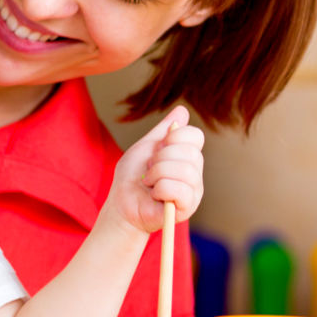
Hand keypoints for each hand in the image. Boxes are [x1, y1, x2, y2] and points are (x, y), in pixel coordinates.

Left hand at [105, 105, 203, 232]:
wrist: (121, 204)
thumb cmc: (132, 177)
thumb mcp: (144, 147)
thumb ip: (163, 130)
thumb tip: (182, 109)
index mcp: (187, 155)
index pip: (195, 136)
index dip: (173, 138)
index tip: (156, 149)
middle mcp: (195, 172)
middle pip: (189, 152)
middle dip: (159, 158)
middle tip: (148, 170)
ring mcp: (194, 190)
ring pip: (184, 170)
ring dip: (157, 174)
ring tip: (149, 183)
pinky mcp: (188, 207)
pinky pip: (179, 189)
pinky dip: (160, 189)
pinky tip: (154, 195)